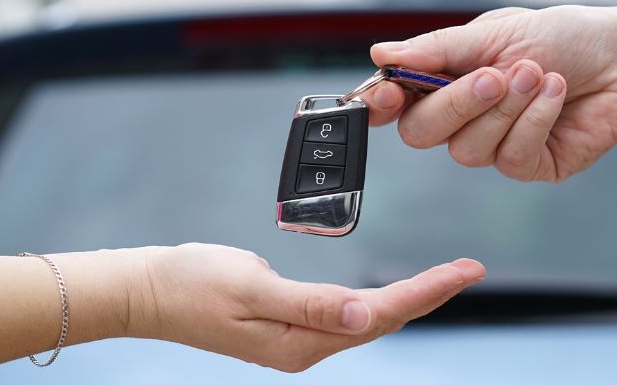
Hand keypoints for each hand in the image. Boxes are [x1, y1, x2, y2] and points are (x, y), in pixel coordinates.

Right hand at [127, 243, 484, 371]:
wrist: (147, 291)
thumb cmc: (191, 283)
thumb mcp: (250, 288)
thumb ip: (310, 304)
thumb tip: (364, 317)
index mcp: (301, 341)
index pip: (380, 315)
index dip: (427, 292)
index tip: (465, 271)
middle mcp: (306, 346)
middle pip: (383, 320)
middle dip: (429, 295)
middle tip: (469, 270)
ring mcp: (298, 338)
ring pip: (368, 320)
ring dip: (409, 300)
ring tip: (446, 279)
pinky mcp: (289, 324)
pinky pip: (346, 315)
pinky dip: (377, 301)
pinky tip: (393, 294)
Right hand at [362, 3, 616, 181]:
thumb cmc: (563, 38)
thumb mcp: (495, 34)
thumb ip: (437, 50)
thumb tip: (381, 54)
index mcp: (446, 80)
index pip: (395, 104)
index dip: (381, 104)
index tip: (388, 94)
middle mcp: (463, 117)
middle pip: (421, 134)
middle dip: (457, 105)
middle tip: (494, 75)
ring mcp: (494, 146)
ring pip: (467, 150)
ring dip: (506, 108)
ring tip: (540, 75)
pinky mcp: (529, 166)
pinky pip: (511, 158)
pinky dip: (535, 122)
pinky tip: (556, 95)